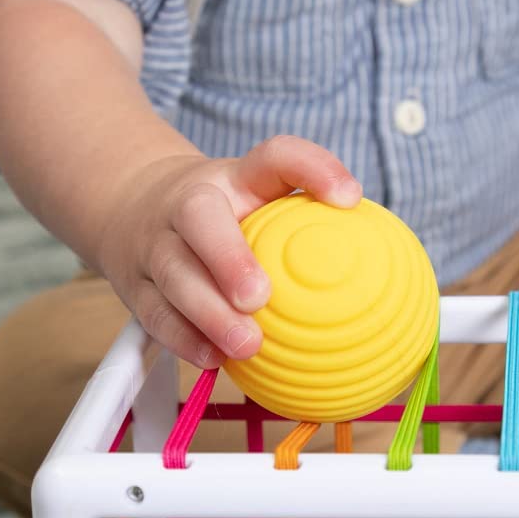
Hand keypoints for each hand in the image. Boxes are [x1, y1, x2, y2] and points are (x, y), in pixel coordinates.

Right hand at [95, 136, 361, 368]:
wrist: (131, 207)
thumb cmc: (223, 216)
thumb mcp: (261, 200)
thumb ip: (311, 226)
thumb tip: (387, 277)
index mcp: (232, 179)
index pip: (274, 157)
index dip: (313, 168)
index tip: (350, 198)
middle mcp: (186, 203)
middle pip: (200, 219)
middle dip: (228, 258)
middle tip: (260, 297)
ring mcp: (153, 244)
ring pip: (172, 275)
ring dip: (207, 313)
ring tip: (246, 344)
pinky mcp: (134, 285)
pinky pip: (156, 314)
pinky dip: (184, 339)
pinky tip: (213, 360)